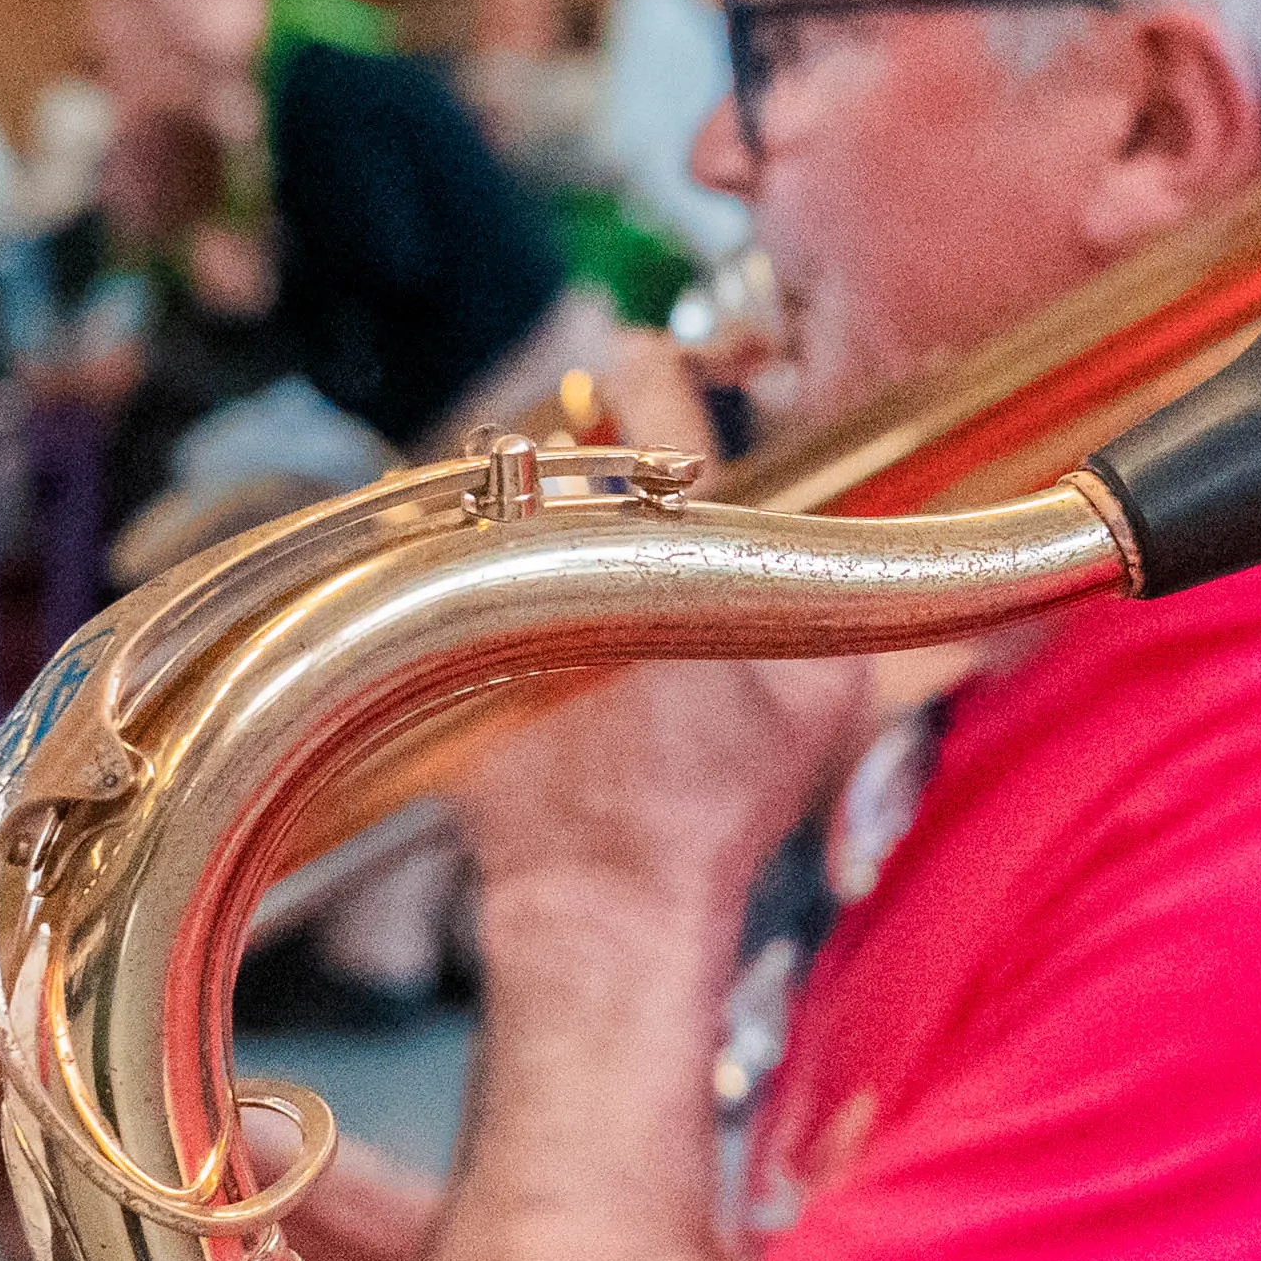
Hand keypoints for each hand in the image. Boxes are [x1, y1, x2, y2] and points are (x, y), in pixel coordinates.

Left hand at [453, 322, 876, 948]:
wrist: (614, 894)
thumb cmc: (726, 797)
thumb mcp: (826, 690)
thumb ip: (831, 588)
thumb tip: (828, 542)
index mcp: (667, 533)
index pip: (645, 379)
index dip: (658, 366)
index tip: (662, 376)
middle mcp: (566, 546)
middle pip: (559, 442)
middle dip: (592, 466)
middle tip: (623, 509)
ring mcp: (485, 594)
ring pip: (492, 504)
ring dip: (531, 524)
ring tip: (568, 580)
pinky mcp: (428, 647)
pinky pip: (441, 582)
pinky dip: (475, 593)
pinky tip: (519, 641)